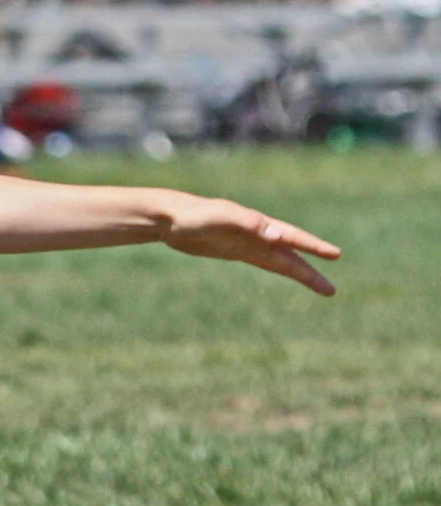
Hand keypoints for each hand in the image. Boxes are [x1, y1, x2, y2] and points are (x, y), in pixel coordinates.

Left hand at [162, 192, 339, 295]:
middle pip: (292, 257)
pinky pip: (265, 262)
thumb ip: (250, 224)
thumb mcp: (220, 217)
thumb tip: (278, 236)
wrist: (170, 218)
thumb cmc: (194, 215)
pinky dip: (280, 267)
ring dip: (301, 274)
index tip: (334, 255)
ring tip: (322, 289)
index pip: (292, 237)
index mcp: (258, 224)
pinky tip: (292, 273)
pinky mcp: (237, 251)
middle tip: (330, 290)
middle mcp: (259, 234)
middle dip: (311, 272)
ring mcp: (250, 243)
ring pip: (282, 262)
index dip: (313, 246)